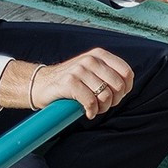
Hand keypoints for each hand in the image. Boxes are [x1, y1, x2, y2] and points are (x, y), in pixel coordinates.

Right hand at [15, 48, 134, 118]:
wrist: (40, 84)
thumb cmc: (70, 82)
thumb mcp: (91, 71)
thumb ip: (108, 74)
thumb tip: (126, 87)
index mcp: (99, 55)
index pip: (126, 73)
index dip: (125, 89)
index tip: (115, 97)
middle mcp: (90, 59)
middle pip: (118, 86)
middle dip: (114, 101)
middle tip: (103, 106)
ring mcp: (79, 70)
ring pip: (105, 96)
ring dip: (102, 108)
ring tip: (94, 109)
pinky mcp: (69, 82)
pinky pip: (91, 102)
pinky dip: (91, 111)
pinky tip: (86, 113)